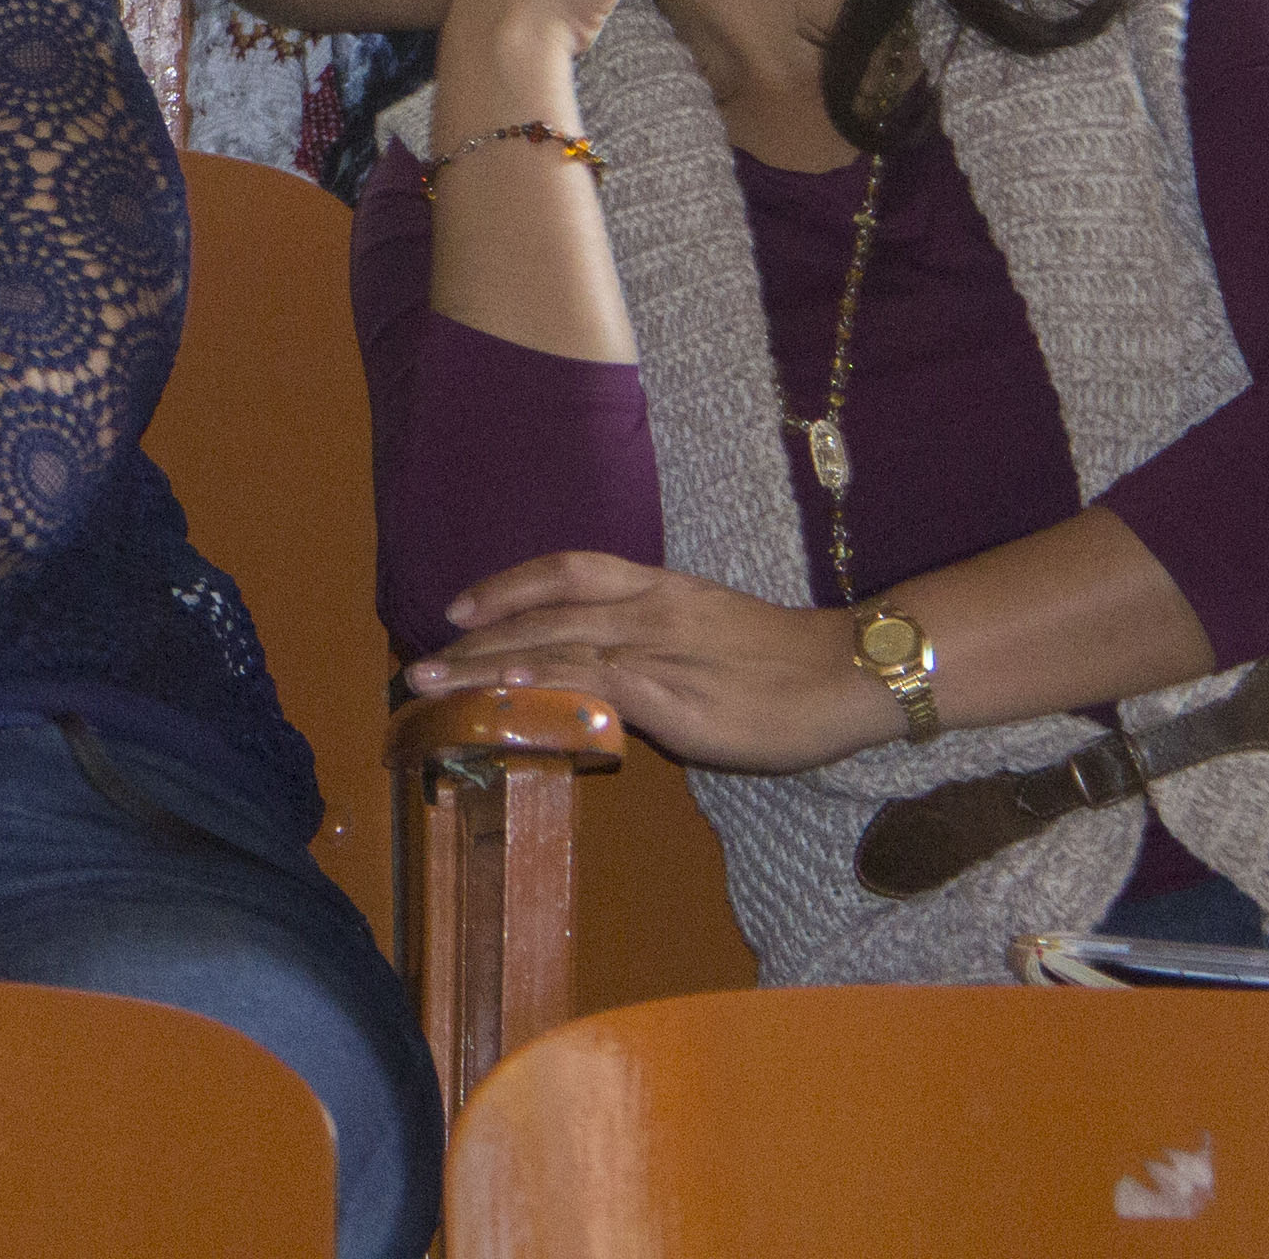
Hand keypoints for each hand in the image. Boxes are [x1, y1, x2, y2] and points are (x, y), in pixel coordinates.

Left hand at [402, 550, 900, 773]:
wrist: (849, 673)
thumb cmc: (788, 664)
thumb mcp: (710, 639)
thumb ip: (656, 652)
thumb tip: (610, 682)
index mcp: (656, 591)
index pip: (566, 574)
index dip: (507, 588)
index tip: (460, 608)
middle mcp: (645, 609)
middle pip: (543, 610)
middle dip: (475, 639)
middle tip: (419, 667)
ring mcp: (655, 649)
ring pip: (554, 644)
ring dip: (486, 666)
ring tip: (433, 685)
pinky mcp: (671, 694)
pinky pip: (593, 683)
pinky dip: (542, 683)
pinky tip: (505, 694)